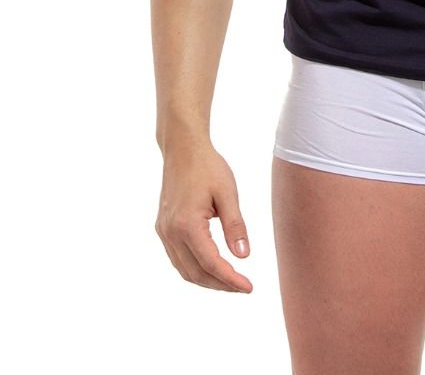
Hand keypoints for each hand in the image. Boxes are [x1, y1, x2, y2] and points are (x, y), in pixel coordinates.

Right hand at [155, 138, 252, 291]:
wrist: (183, 149)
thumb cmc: (208, 167)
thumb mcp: (228, 193)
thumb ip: (235, 226)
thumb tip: (243, 257)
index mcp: (187, 225)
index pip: (211, 263)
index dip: (231, 279)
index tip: (249, 287)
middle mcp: (170, 232)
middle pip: (196, 273)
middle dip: (220, 284)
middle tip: (243, 287)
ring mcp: (163, 231)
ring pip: (184, 270)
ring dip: (207, 280)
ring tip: (230, 281)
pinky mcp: (162, 228)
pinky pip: (177, 258)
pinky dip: (195, 269)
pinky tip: (211, 267)